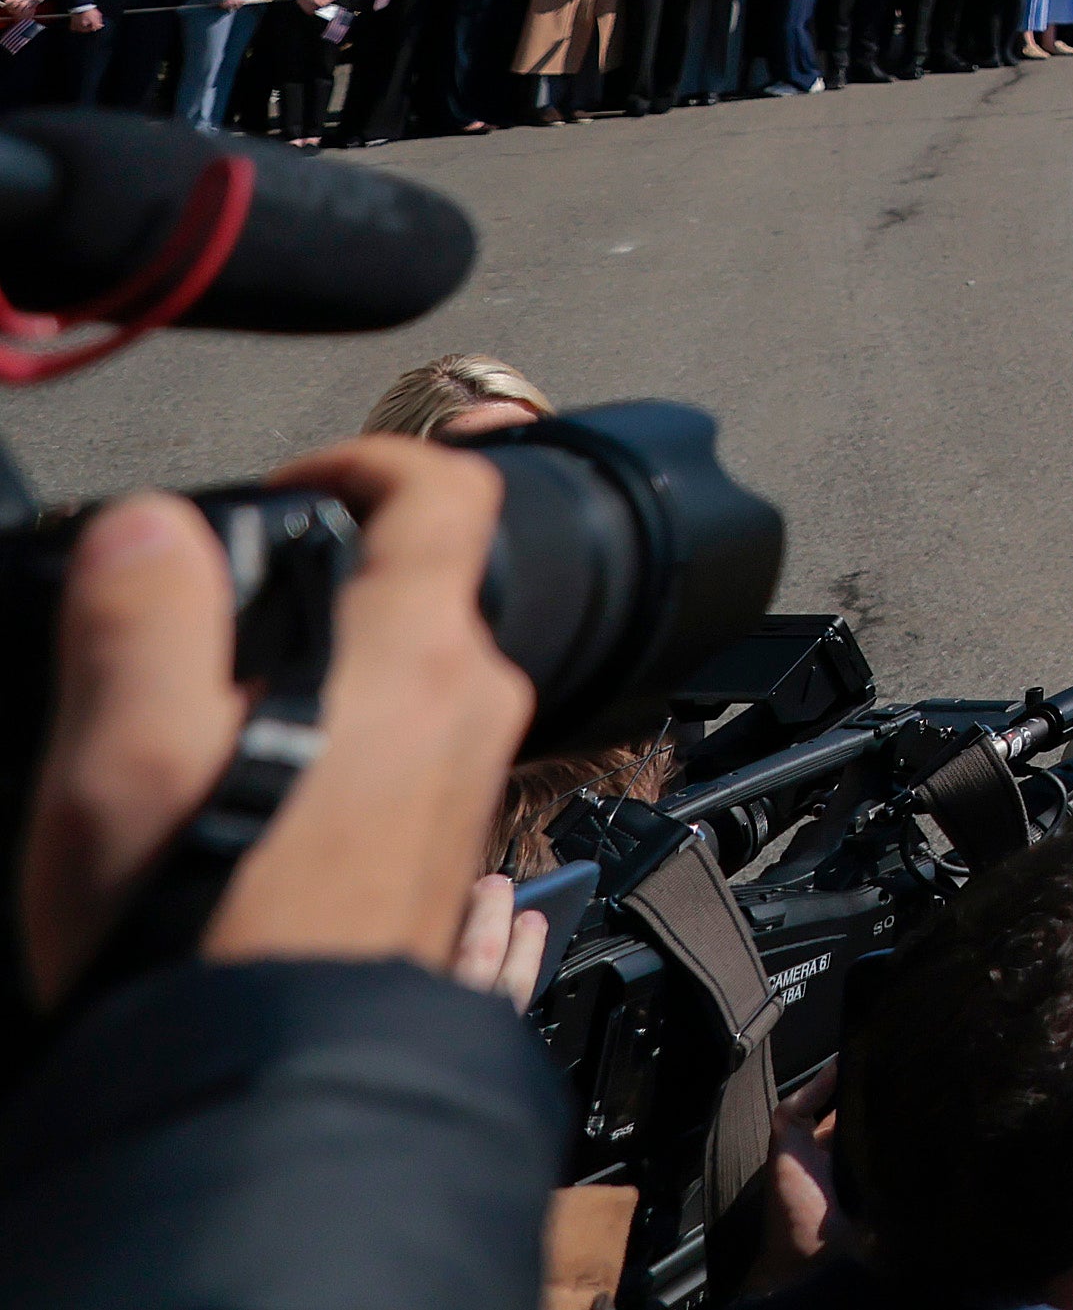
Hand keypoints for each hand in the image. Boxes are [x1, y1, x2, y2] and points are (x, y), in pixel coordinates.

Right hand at [18, 439, 534, 1010]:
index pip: (445, 490)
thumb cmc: (197, 935)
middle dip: (328, 576)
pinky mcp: (442, 852)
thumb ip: (142, 617)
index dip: (366, 458)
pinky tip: (254, 787)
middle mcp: (470, 714)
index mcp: (416, 661)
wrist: (256, 1089)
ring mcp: (467, 787)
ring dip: (327, 663)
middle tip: (222, 611)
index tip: (292, 483)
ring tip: (217, 710)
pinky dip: (337, 738)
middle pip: (425, 584)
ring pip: (411, 673)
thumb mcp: (127, 756)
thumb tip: (153, 525)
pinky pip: (402, 752)